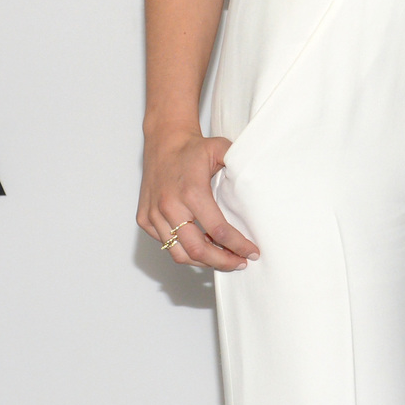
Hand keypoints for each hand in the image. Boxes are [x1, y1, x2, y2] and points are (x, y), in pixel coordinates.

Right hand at [137, 126, 257, 270]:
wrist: (163, 141)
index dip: (237, 245)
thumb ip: (240, 167)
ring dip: (203, 261)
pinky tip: (202, 247)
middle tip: (239, 263)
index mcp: (192, 192)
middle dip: (221, 262)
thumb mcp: (222, 150)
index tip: (252, 252)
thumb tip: (260, 185)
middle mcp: (170, 206)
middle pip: (197, 249)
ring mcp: (154, 215)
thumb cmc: (193, 148)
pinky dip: (184, 251)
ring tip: (223, 259)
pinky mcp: (144, 219)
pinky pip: (166, 244)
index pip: (218, 230)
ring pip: (178, 253)